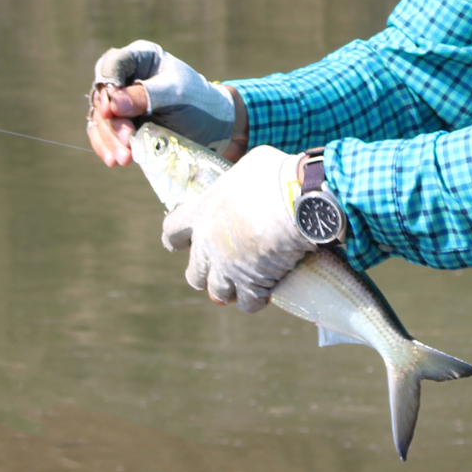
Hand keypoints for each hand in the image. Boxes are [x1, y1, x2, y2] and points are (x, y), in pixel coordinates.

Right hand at [87, 40, 246, 165]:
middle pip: (102, 97)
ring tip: (124, 159)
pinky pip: (101, 134)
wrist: (210, 127)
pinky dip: (105, 147)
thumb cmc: (197, 102)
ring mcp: (119, 103)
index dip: (108, 87)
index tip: (111, 111)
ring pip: (100, 119)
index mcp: (140, 58)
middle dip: (112, 123)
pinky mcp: (118, 125)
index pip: (112, 65)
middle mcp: (124, 78)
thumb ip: (146, 96)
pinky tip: (113, 160)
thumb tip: (114, 104)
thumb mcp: (176, 95)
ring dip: (109, 140)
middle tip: (128, 142)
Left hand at [161, 145, 315, 312]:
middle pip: (193, 273)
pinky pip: (247, 304)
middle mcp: (207, 244)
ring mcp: (228, 267)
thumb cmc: (275, 176)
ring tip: (242, 284)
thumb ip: (237, 184)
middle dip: (203, 274)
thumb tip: (247, 183)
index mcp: (201, 212)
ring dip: (228, 290)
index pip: (171, 231)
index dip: (174, 239)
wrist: (300, 202)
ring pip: (218, 293)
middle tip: (219, 269)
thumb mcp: (248, 166)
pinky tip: (264, 294)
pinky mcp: (252, 284)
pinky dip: (254, 301)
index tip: (177, 244)